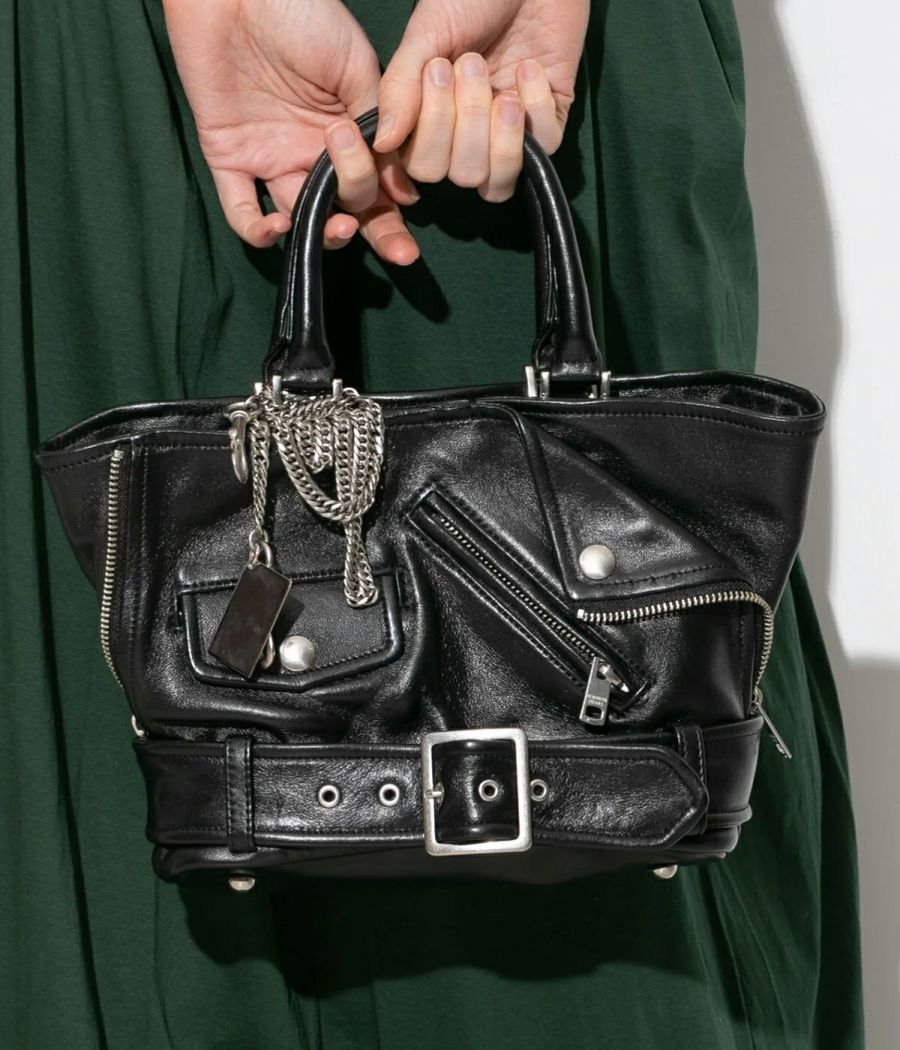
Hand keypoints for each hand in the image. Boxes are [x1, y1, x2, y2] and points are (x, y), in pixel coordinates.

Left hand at [162, 0, 418, 261]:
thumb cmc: (304, 13)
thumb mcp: (358, 69)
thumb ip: (379, 128)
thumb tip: (404, 191)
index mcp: (347, 134)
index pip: (374, 191)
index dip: (390, 224)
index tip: (405, 248)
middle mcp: (311, 154)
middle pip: (342, 213)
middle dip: (366, 235)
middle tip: (377, 239)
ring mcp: (271, 158)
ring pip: (301, 219)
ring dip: (322, 234)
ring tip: (337, 227)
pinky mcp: (229, 156)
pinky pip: (240, 211)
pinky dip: (260, 231)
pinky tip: (280, 226)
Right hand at [374, 0, 588, 200]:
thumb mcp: (426, 36)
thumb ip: (400, 90)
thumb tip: (381, 144)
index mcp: (433, 121)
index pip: (424, 167)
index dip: (430, 135)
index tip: (435, 71)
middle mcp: (469, 136)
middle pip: (464, 176)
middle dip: (467, 124)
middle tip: (471, 64)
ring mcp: (509, 134)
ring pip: (500, 180)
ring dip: (498, 134)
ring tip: (502, 85)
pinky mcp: (548, 123)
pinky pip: (544, 147)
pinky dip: (536, 109)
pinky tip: (531, 68)